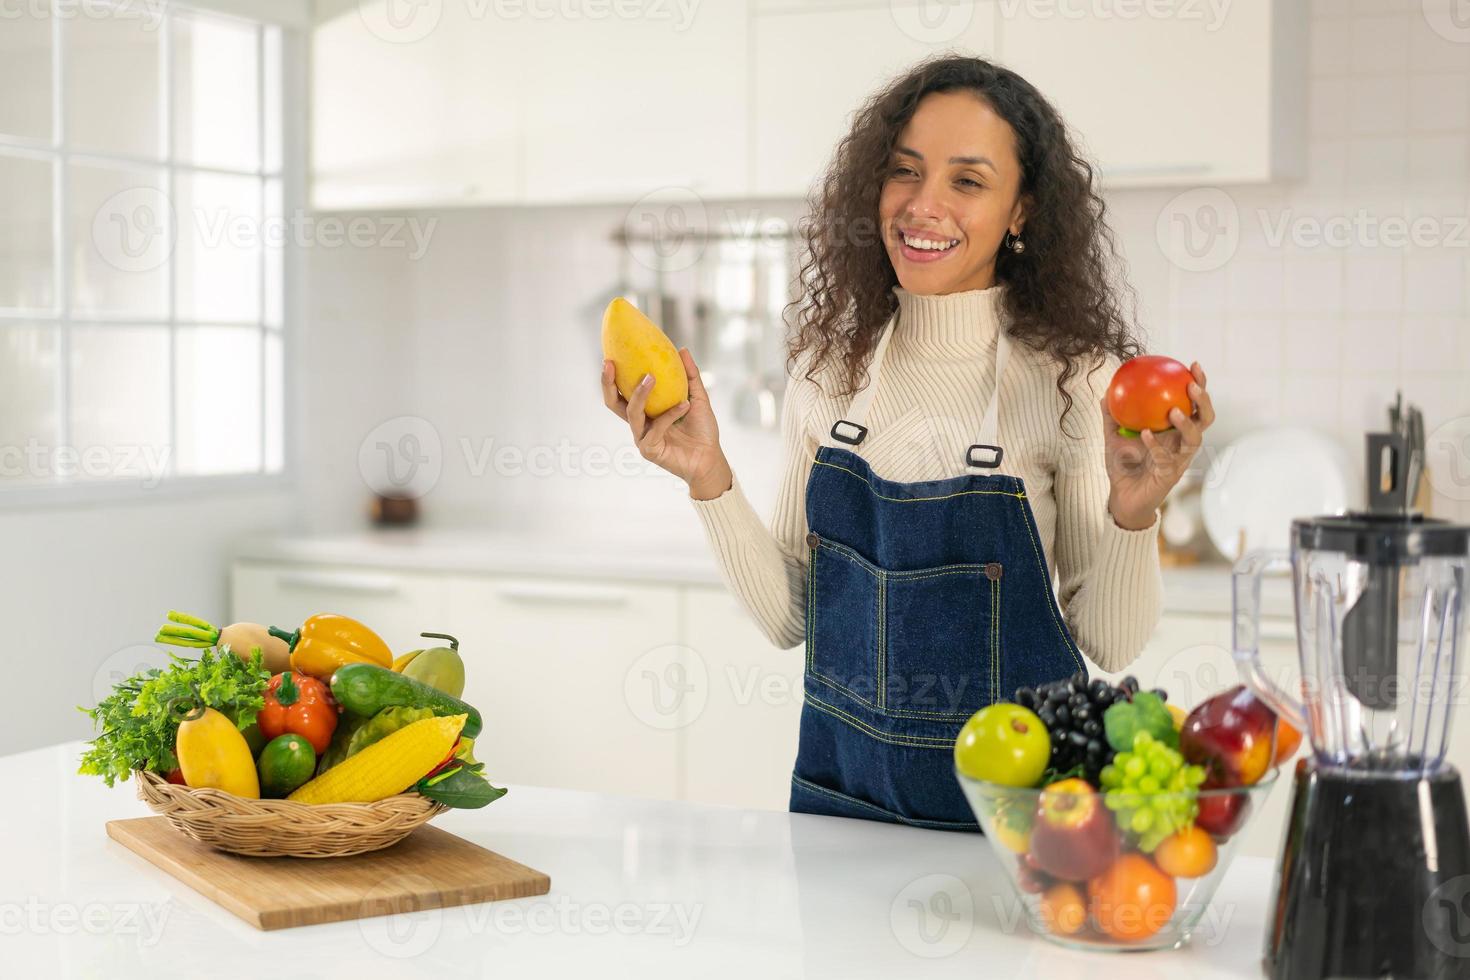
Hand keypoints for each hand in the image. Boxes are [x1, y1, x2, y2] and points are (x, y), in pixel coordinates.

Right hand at [601, 348, 732, 499]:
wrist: (710, 458)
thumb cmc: (702, 430)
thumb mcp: (698, 398)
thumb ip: (690, 376)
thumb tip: (682, 349)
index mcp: (646, 412)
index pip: (622, 393)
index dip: (612, 377)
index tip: (610, 356)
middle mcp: (639, 424)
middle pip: (613, 404)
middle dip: (608, 384)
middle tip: (610, 365)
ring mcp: (642, 438)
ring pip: (632, 413)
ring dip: (640, 394)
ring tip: (651, 377)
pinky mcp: (649, 450)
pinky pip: (656, 428)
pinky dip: (670, 414)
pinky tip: (685, 405)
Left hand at [1101, 362, 1214, 530]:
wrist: (1122, 497)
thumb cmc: (1123, 465)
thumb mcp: (1114, 436)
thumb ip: (1112, 415)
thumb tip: (1107, 390)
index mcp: (1175, 430)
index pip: (1193, 403)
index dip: (1198, 384)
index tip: (1192, 365)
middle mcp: (1183, 443)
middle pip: (1205, 418)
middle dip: (1203, 400)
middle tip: (1191, 385)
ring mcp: (1180, 459)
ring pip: (1195, 439)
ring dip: (1186, 423)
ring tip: (1173, 410)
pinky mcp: (1171, 475)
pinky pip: (1166, 458)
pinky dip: (1155, 445)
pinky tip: (1144, 434)